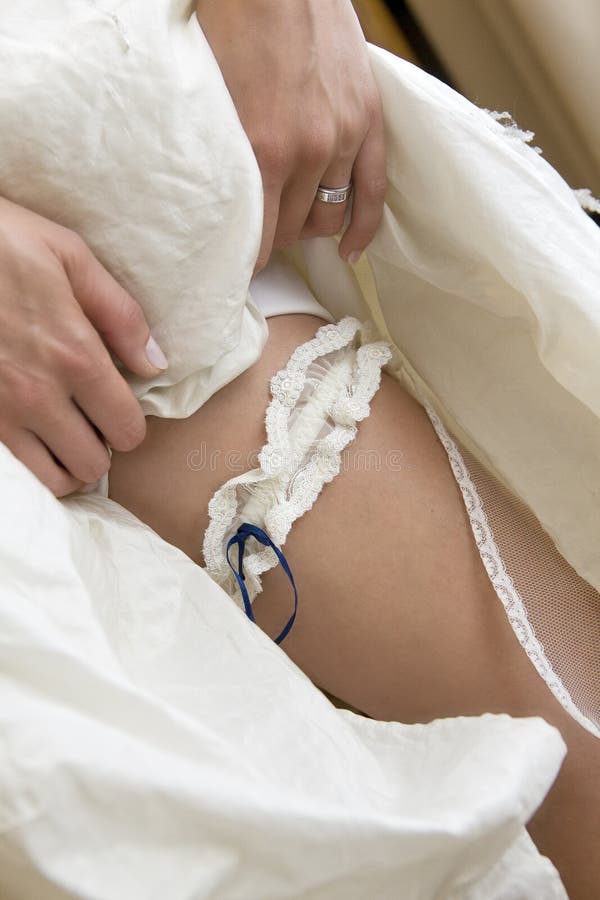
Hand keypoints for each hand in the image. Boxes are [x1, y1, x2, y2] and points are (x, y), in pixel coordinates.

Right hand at [0, 199, 167, 495]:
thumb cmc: (0, 242)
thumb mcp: (68, 256)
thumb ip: (119, 315)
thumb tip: (154, 363)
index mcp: (75, 354)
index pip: (127, 428)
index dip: (129, 422)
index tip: (117, 406)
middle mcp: (38, 395)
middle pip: (92, 464)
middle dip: (99, 446)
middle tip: (88, 420)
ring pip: (52, 480)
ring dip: (64, 462)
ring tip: (61, 434)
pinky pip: (14, 470)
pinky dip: (29, 462)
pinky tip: (29, 434)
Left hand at [195, 0, 385, 270]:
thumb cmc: (229, 24)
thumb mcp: (206, 98)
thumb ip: (216, 156)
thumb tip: (210, 202)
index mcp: (262, 151)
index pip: (257, 241)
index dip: (243, 261)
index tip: (232, 271)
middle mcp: (307, 152)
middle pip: (291, 232)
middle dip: (270, 241)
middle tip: (254, 242)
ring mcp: (343, 138)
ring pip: (327, 218)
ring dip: (306, 229)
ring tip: (289, 228)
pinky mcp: (367, 120)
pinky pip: (373, 194)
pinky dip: (363, 229)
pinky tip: (351, 253)